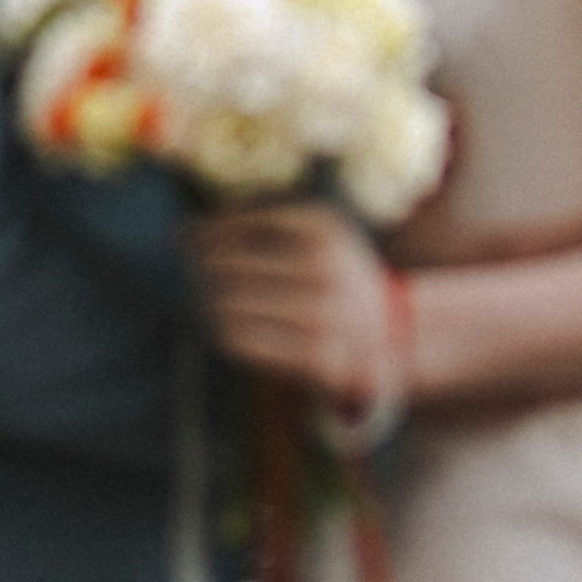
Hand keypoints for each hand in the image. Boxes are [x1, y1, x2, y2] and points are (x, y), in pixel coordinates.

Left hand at [185, 200, 390, 400]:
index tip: (183, 237)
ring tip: (204, 302)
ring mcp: (323, 313)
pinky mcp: (319, 357)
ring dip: (210, 303)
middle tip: (191, 272)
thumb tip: (186, 233)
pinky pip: (247, 342)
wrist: (398, 335)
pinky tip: (221, 328)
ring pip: (233, 305)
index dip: (207, 231)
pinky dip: (225, 333)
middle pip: (231, 265)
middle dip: (203, 268)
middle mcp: (325, 267)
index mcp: (323, 228)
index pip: (245, 224)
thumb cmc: (336, 279)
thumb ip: (265, 226)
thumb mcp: (320, 237)